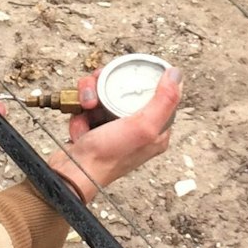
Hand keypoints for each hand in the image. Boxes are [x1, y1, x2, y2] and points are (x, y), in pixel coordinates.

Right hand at [47, 67, 181, 204]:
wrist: (71, 174)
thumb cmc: (107, 156)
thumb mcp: (143, 126)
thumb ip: (163, 100)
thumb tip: (176, 73)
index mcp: (155, 130)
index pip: (155, 92)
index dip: (140, 79)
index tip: (126, 74)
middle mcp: (136, 128)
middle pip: (124, 89)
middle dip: (105, 86)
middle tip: (96, 94)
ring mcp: (113, 128)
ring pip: (102, 95)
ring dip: (89, 97)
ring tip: (86, 108)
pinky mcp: (93, 129)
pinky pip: (87, 108)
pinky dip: (80, 113)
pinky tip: (80, 125)